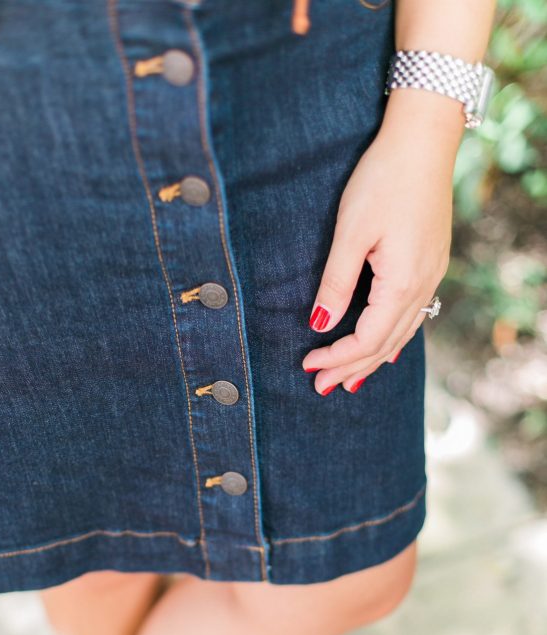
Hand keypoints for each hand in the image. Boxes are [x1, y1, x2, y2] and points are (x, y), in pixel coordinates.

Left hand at [302, 104, 457, 394]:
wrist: (425, 139)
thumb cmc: (384, 179)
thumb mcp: (351, 232)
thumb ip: (336, 282)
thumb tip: (320, 325)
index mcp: (402, 283)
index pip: (367, 339)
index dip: (337, 358)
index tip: (308, 367)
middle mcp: (423, 285)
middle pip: (385, 344)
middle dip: (352, 368)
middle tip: (321, 388)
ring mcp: (432, 274)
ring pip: (402, 332)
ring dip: (373, 359)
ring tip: (349, 381)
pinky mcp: (432, 262)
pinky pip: (415, 315)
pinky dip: (394, 337)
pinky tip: (388, 347)